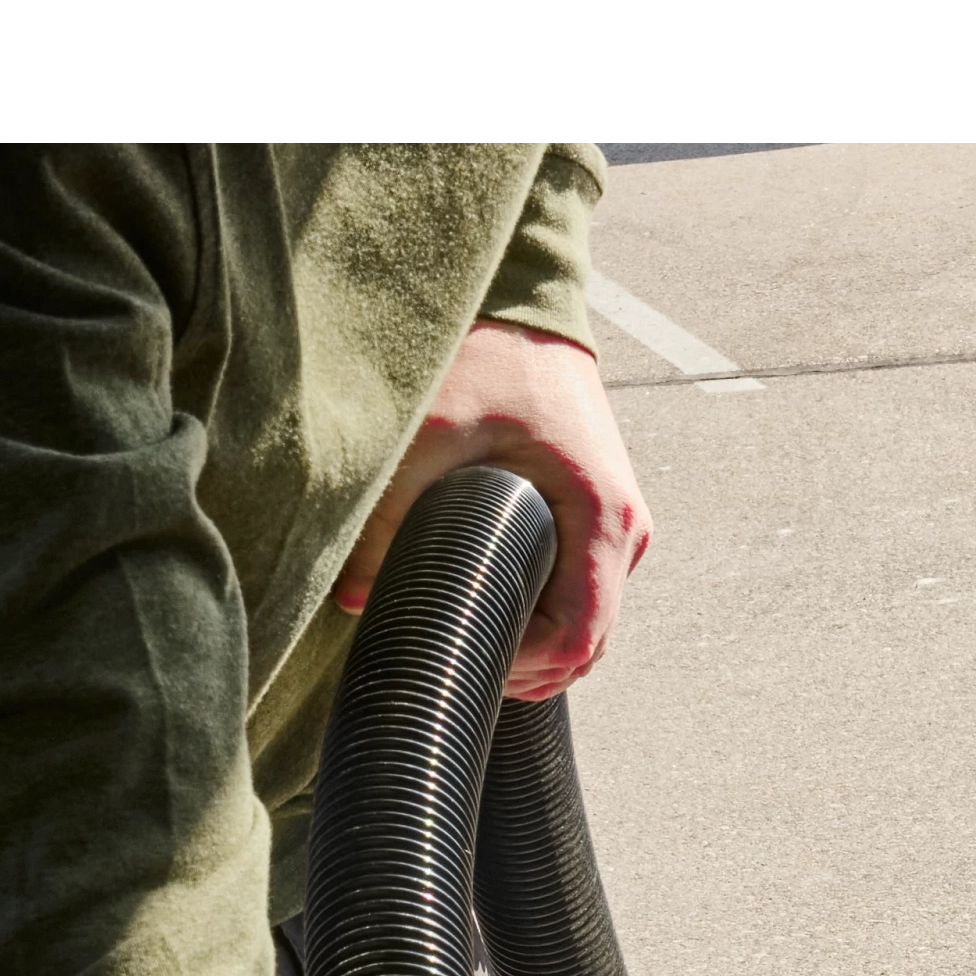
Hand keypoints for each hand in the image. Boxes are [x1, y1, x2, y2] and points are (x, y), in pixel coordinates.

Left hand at [338, 318, 652, 699]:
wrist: (526, 308)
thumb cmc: (489, 361)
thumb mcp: (430, 431)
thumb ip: (389, 514)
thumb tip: (352, 598)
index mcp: (601, 515)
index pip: (576, 638)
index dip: (519, 667)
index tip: (461, 655)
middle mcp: (624, 529)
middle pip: (587, 648)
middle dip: (523, 667)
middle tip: (451, 657)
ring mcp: (618, 527)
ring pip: (588, 630)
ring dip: (533, 651)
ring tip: (467, 641)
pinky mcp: (600, 521)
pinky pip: (581, 597)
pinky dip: (543, 621)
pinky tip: (491, 614)